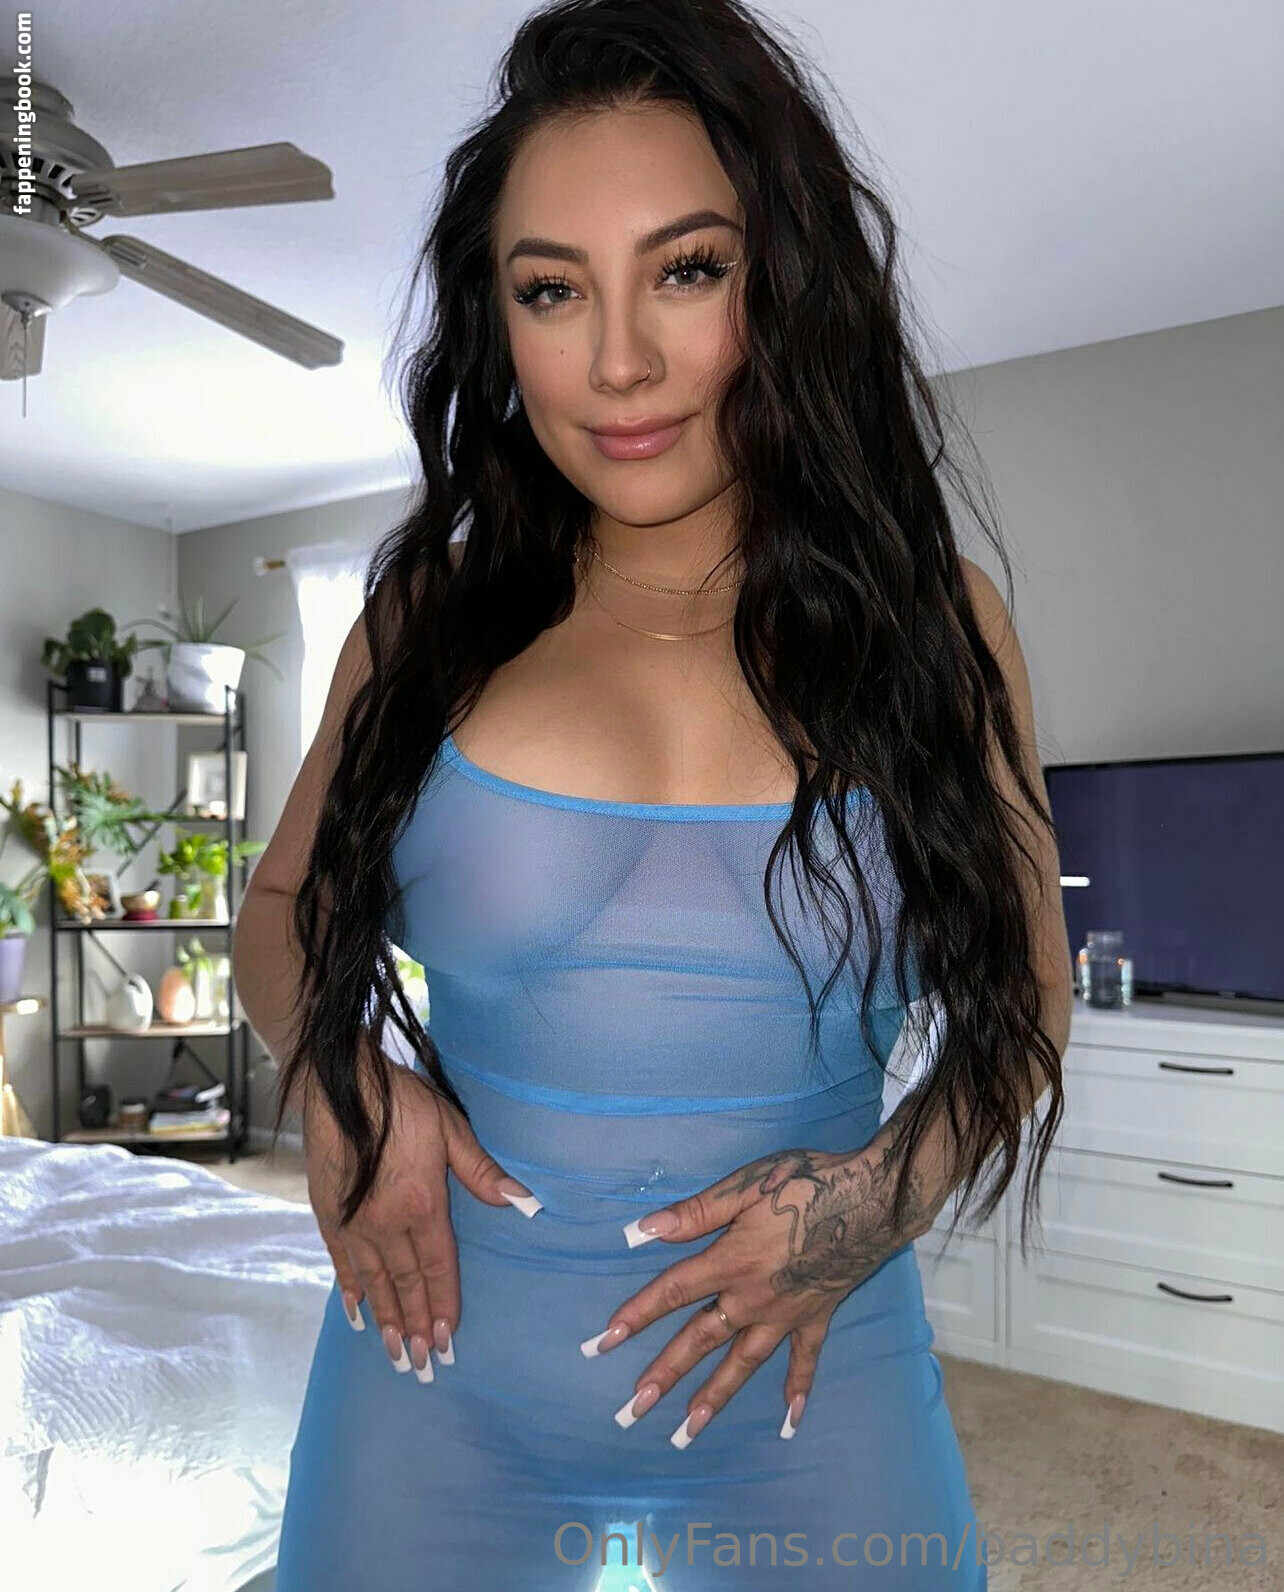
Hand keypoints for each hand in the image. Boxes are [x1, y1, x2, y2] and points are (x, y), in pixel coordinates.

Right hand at [303, 1044, 537, 1377]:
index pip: (437, 1267)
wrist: (338, 1083)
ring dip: (386, 1320)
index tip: (448, 1339)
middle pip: (405, 1284)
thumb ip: (482, 1171)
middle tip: (422, 1365)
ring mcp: (352, 1222)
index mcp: (420, 1205)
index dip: (443, 1304)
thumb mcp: (450, 1128)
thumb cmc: (400, 1100)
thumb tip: (524, 1203)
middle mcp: (384, 1223)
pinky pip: (341, 1263)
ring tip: (393, 1354)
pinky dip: (351, 1290)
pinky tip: (357, 1313)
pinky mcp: (327, 1213)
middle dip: (415, 1327)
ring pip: (373, 1282)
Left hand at [585, 1145, 918, 1443]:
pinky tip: (789, 1421)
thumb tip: (641, 1231)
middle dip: (664, 1375)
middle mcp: (753, 1298)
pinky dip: (797, 1390)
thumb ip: (694, 1213)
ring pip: (743, 1363)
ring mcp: (786, 1314)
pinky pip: (805, 1361)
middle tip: (632, 1411)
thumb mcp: (745, 1186)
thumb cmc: (806, 1183)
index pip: (672, 1292)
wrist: (872, 1200)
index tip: (603, 1342)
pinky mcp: (817, 1317)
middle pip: (700, 1340)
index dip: (636, 1315)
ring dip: (714, 1398)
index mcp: (731, 1262)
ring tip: (686, 1432)